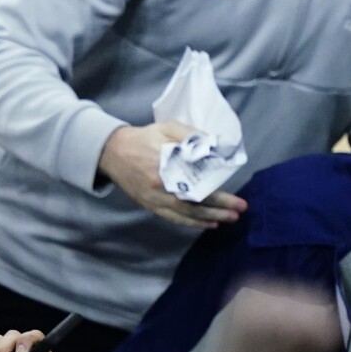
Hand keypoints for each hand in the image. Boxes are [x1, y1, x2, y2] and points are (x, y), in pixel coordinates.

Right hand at [98, 122, 246, 228]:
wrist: (110, 151)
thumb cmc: (142, 138)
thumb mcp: (165, 127)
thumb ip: (189, 134)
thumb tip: (214, 146)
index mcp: (165, 165)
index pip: (198, 185)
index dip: (220, 196)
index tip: (238, 201)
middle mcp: (160, 185)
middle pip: (195, 202)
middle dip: (220, 209)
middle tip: (240, 212)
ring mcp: (153, 198)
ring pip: (185, 213)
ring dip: (209, 218)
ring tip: (229, 219)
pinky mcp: (149, 204)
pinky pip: (173, 218)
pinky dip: (191, 223)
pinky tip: (207, 224)